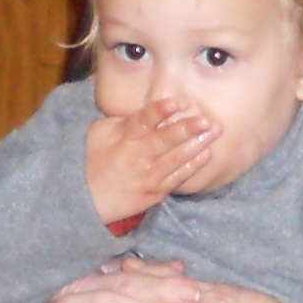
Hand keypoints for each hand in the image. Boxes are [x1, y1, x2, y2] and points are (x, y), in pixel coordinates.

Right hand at [85, 101, 216, 224]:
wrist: (87, 199)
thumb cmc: (94, 159)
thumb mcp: (100, 133)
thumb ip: (123, 119)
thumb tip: (148, 109)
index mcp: (123, 138)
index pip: (142, 121)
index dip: (158, 112)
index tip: (175, 103)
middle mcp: (137, 157)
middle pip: (164, 140)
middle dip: (187, 129)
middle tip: (206, 120)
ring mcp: (148, 176)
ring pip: (176, 159)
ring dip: (197, 144)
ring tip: (214, 131)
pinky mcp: (156, 192)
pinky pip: (178, 178)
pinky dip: (193, 166)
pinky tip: (206, 154)